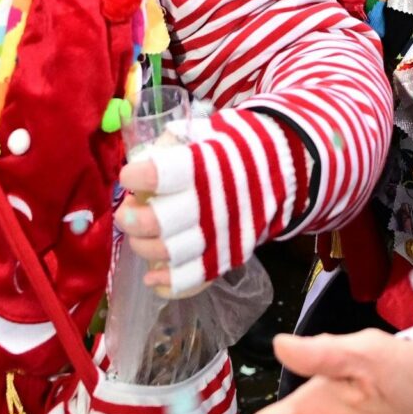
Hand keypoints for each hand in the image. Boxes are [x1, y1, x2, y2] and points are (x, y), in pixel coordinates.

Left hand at [115, 111, 298, 295]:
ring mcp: (221, 235)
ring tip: (137, 236)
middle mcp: (213, 203)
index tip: (130, 176)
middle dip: (132, 220)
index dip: (137, 178)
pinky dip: (168, 283)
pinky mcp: (227, 257)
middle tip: (126, 212)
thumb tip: (139, 161)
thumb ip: (172, 142)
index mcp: (206, 165)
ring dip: (143, 248)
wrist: (286, 168)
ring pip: (170, 253)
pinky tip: (151, 278)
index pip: (161, 175)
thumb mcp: (208, 130)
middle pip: (159, 223)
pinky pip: (193, 279)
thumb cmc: (235, 147)